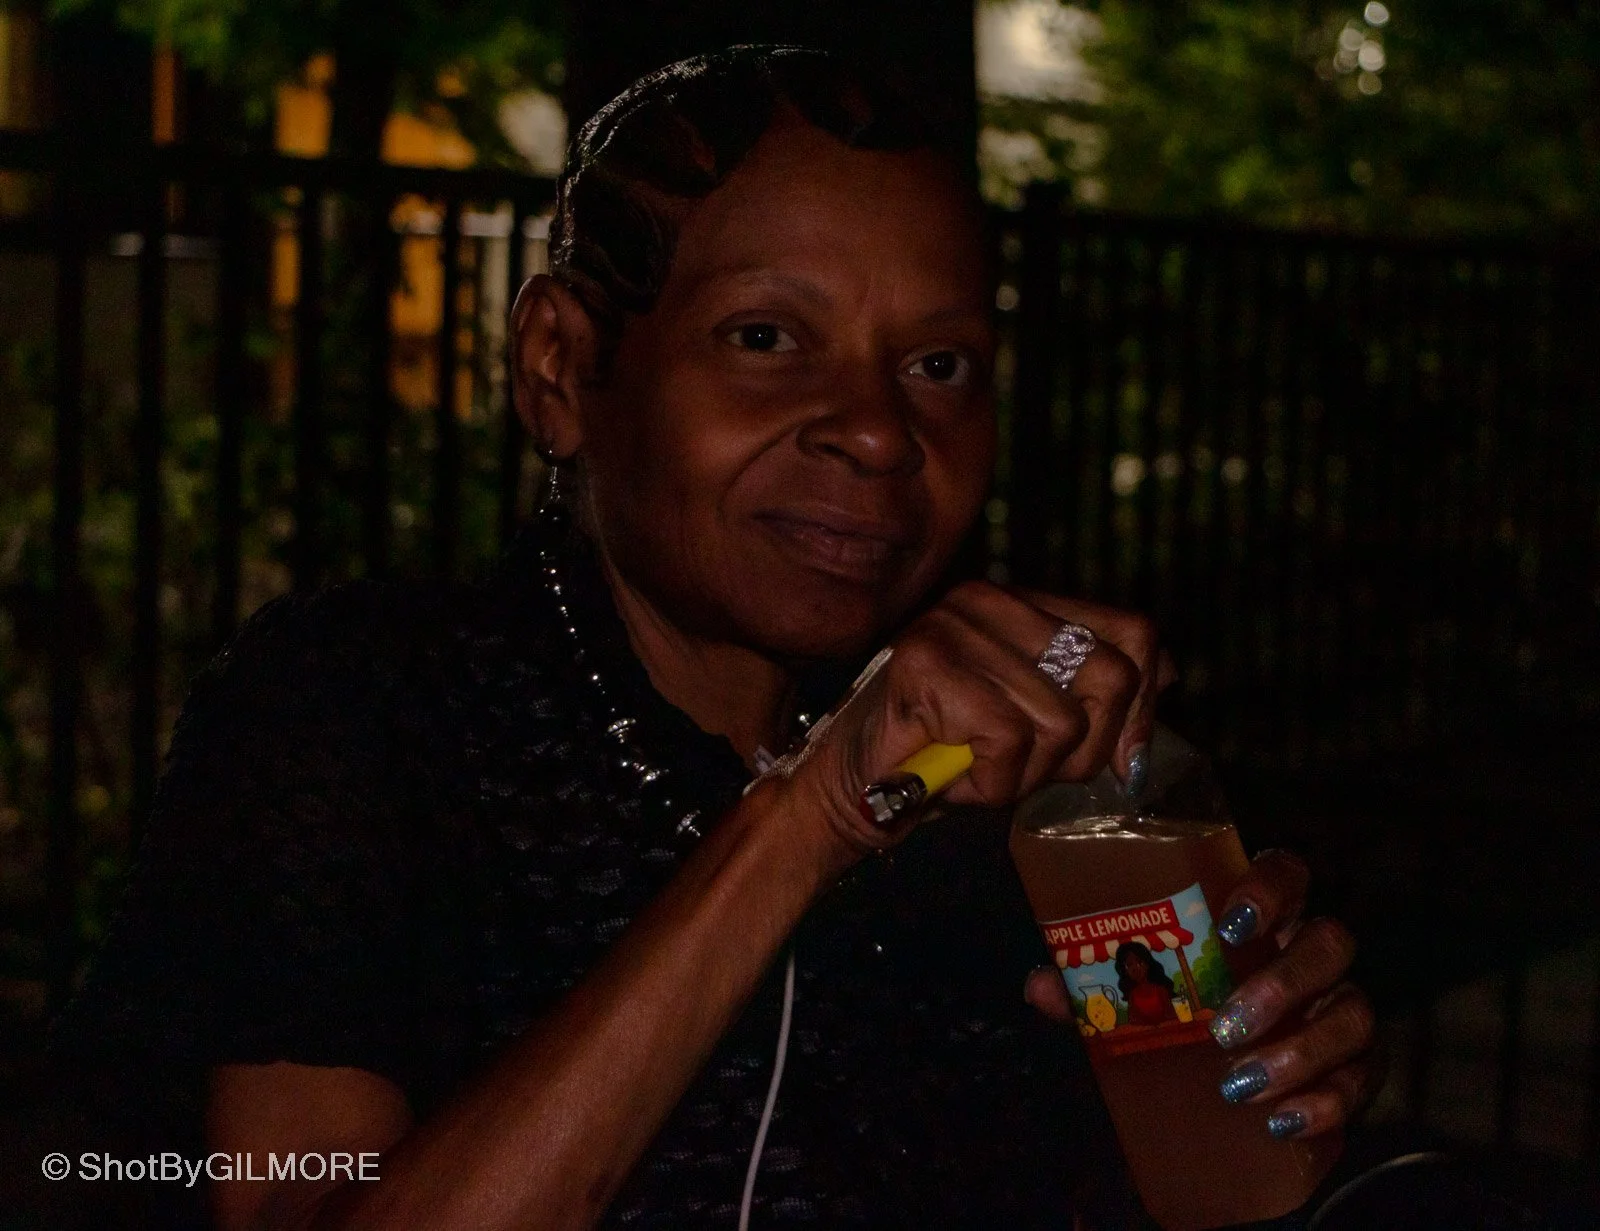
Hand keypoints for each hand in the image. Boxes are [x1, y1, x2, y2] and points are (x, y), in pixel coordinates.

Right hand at [776, 581, 1168, 861]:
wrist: (851, 793)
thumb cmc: (943, 761)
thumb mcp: (1034, 725)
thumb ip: (1090, 695)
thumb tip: (1168, 675)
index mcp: (1022, 604)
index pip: (1133, 631)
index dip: (1144, 704)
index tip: (1124, 760)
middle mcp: (990, 599)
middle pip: (1111, 677)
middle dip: (1083, 752)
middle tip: (1026, 771)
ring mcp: (955, 625)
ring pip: (1060, 723)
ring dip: (1023, 776)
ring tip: (975, 770)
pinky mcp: (926, 663)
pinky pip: (1008, 741)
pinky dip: (988, 782)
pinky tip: (952, 775)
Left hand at [1024, 850, 1380, 1139]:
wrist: (1231, 1077)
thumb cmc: (1182, 1007)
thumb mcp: (1137, 992)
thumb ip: (1093, 983)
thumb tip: (1040, 986)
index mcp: (1261, 916)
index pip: (1287, 873)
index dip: (1270, 890)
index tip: (1232, 925)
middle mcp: (1311, 952)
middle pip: (1330, 944)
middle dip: (1283, 986)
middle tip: (1225, 1029)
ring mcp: (1341, 1007)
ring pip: (1354, 1014)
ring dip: (1300, 1052)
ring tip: (1241, 1087)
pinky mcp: (1357, 1067)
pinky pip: (1364, 1079)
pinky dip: (1327, 1103)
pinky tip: (1283, 1121)